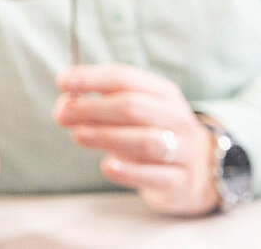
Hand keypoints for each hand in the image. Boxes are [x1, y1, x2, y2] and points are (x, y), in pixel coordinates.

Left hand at [54, 64, 218, 215]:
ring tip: (78, 136)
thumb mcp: (134, 114)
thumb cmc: (153, 134)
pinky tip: (107, 166)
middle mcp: (177, 118)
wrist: (199, 173)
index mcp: (163, 93)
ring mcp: (184, 151)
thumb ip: (101, 105)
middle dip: (93, 109)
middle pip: (134, 108)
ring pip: (146, 141)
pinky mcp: (181, 182)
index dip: (92, 78)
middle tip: (62, 114)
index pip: (125, 78)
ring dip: (107, 136)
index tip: (62, 82)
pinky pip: (155, 176)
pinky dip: (129, 171)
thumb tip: (66, 104)